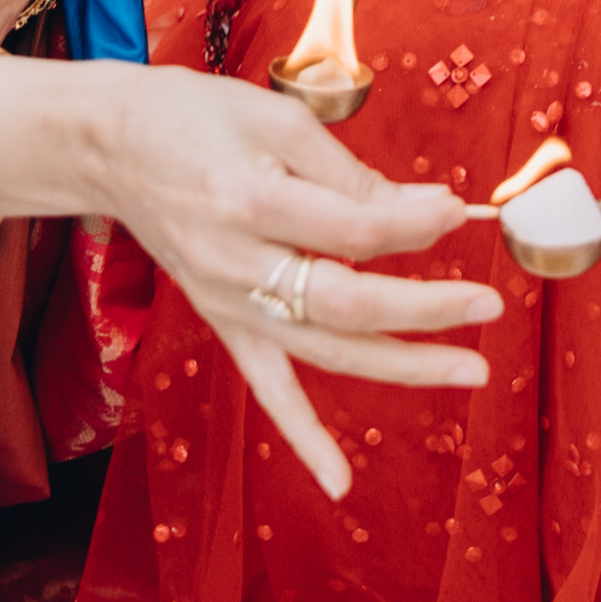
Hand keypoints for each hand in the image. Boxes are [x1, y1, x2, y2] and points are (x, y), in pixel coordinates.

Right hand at [0, 59, 499, 501]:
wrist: (111, 146)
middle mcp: (237, 264)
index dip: (416, 224)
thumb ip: (349, 175)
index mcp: (250, 202)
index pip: (354, 231)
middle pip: (348, 302)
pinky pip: (267, 388)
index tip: (463, 210)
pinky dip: (304, 438)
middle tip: (489, 304)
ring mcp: (228, 302)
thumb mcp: (276, 121)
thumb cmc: (196, 118)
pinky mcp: (223, 321)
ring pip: (325, 350)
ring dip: (402, 367)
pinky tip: (340, 483)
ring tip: (471, 371)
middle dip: (426, 307)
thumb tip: (427, 211)